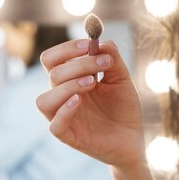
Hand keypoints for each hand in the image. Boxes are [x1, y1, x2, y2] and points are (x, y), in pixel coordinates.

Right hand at [37, 39, 146, 169]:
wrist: (134, 138)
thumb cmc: (124, 108)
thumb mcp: (122, 79)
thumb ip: (112, 59)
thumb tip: (101, 41)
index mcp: (69, 80)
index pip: (52, 59)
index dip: (67, 48)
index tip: (90, 44)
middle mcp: (62, 97)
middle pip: (52, 74)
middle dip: (77, 64)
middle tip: (102, 65)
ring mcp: (63, 117)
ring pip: (44, 100)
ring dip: (67, 86)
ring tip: (92, 83)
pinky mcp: (69, 137)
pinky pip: (55, 125)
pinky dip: (64, 111)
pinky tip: (80, 101)